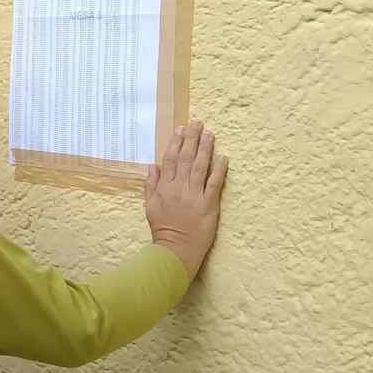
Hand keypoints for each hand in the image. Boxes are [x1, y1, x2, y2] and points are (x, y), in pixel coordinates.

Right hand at [144, 120, 228, 280]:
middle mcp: (179, 188)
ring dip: (205, 149)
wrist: (175, 250)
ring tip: (209, 133)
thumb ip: (151, 185)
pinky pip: (214, 184)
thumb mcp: (150, 206)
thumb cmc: (162, 229)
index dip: (176, 142)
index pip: (170, 160)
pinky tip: (223, 157)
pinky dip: (218, 169)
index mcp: (164, 188)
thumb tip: (153, 166)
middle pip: (185, 158)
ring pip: (199, 167)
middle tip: (197, 123)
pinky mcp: (209, 205)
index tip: (180, 129)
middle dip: (191, 139)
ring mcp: (194, 196)